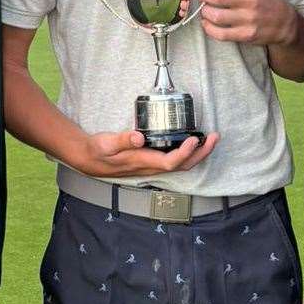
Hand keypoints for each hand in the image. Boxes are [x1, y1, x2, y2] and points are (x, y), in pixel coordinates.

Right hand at [75, 128, 219, 178]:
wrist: (90, 160)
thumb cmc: (98, 150)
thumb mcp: (106, 143)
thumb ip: (123, 140)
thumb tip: (139, 136)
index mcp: (142, 161)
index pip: (170, 162)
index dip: (184, 153)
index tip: (195, 140)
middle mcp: (150, 166)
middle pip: (182, 166)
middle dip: (201, 154)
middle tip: (214, 137)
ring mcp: (152, 166)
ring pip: (180, 164)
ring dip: (198, 153)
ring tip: (209, 139)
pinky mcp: (151, 161)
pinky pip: (174, 160)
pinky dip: (187, 152)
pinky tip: (192, 141)